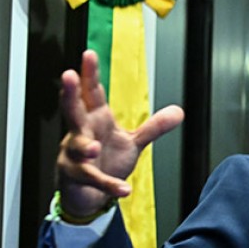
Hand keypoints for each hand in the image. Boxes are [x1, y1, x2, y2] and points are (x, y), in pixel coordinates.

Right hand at [56, 50, 183, 217]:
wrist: (89, 193)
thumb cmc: (106, 160)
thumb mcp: (132, 141)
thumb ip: (153, 126)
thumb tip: (179, 111)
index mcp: (95, 119)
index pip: (92, 93)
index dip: (90, 74)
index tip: (89, 54)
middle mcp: (81, 133)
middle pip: (73, 110)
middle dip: (70, 94)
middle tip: (68, 75)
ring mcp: (75, 155)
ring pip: (77, 146)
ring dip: (84, 146)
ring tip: (92, 147)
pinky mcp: (77, 177)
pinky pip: (94, 179)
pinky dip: (109, 184)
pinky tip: (124, 189)